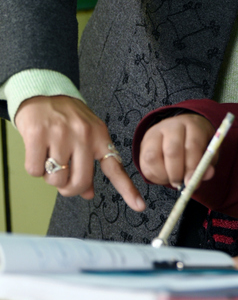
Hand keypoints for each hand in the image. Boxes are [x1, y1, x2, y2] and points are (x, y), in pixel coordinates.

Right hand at [15, 95, 144, 210]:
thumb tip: (88, 193)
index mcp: (99, 136)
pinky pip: (35, 171)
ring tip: (50, 158)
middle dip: (69, 189)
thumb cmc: (66, 118)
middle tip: (63, 180)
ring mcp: (61, 133)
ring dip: (49, 177)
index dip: (128, 190)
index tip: (140, 207)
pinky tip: (38, 152)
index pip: (115, 167)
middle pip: (79, 182)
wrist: (43, 93)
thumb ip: (90, 163)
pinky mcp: (39, 134)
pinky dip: (34, 168)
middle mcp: (84, 134)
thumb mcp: (86, 135)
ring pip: (56, 179)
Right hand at [138, 113, 216, 187]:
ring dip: (163, 175)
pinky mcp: (144, 143)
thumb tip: (208, 174)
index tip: (192, 182)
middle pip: (172, 150)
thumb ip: (208, 163)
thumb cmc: (196, 143)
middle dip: (176, 173)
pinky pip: (144, 164)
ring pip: (153, 157)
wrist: (180, 131)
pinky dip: (154, 176)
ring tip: (173, 180)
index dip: (192, 167)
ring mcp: (155, 133)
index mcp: (192, 124)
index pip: (192, 145)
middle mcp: (172, 126)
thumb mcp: (207, 150)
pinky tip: (164, 176)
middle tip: (181, 184)